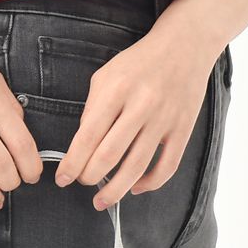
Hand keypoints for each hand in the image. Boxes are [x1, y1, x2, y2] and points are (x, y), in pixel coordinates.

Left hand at [54, 25, 223, 209]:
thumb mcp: (105, 76)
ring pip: (136, 167)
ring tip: (101, 202)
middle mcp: (140, 105)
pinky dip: (150, 183)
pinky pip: (167, 167)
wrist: (185, 45)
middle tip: (82, 183)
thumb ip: (92, 110)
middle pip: (109, 156)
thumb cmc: (138, 64)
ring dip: (115, 191)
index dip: (72, 164)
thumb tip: (83, 148)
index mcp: (116, 90)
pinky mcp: (183, 129)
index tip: (62, 179)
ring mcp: (164, 119)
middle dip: (89, 177)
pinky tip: (136, 188)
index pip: (87, 137)